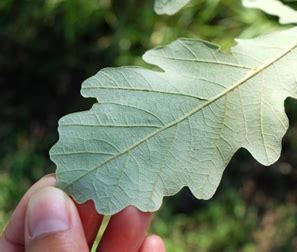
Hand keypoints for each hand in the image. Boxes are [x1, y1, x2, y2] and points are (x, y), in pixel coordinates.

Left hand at [0, 175, 165, 251]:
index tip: (64, 178)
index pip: (19, 237)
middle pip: (71, 235)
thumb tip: (50, 200)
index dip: (40, 203)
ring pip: (108, 250)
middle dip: (94, 205)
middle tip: (112, 176)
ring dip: (127, 225)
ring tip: (140, 204)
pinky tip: (153, 242)